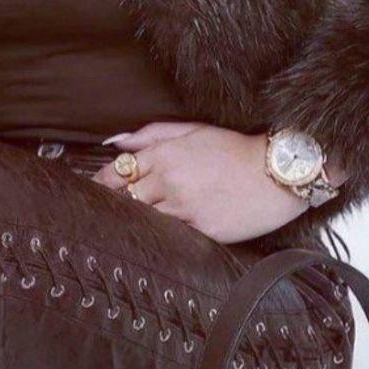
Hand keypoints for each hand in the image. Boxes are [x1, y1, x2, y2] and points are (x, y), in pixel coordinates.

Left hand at [89, 122, 309, 244]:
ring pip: (144, 218)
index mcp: (164, 155)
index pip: (119, 172)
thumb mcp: (192, 130)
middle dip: (112, 203)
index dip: (102, 182)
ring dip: (133, 220)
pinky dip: (159, 234)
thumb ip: (151, 134)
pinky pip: (171, 234)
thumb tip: (117, 141)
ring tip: (119, 227)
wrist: (274, 172)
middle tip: (97, 211)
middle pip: (126, 197)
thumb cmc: (233, 148)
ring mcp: (185, 208)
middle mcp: (169, 181)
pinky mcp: (202, 230)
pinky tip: (152, 237)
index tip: (93, 189)